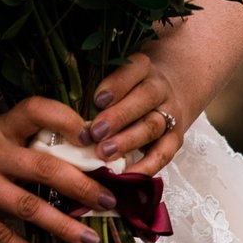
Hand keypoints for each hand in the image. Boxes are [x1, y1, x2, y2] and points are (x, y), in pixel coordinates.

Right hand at [0, 96, 123, 242]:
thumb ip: (30, 149)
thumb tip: (88, 164)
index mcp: (0, 128)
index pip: (35, 110)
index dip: (67, 120)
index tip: (97, 140)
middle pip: (41, 165)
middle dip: (81, 184)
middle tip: (110, 200)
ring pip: (27, 205)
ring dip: (63, 225)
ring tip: (90, 239)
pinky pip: (1, 235)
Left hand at [80, 52, 187, 176]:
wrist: (171, 93)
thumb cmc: (130, 88)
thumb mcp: (119, 77)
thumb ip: (99, 87)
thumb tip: (67, 106)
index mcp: (143, 68)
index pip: (133, 70)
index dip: (117, 85)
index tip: (97, 100)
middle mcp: (160, 88)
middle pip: (144, 98)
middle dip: (119, 116)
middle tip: (95, 132)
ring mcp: (170, 114)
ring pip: (153, 125)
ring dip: (129, 140)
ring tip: (105, 153)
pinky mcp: (175, 139)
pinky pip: (164, 153)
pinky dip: (147, 166)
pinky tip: (127, 175)